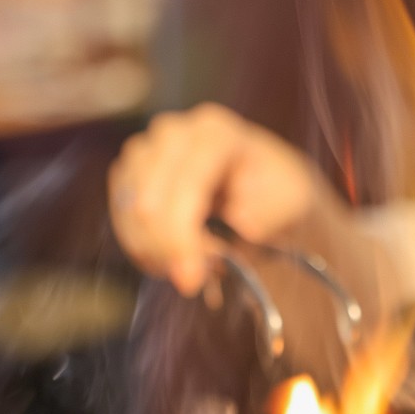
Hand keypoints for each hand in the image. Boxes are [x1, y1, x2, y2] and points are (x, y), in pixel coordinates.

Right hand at [109, 104, 341, 293]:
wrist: (265, 195)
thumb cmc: (280, 199)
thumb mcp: (294, 203)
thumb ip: (273, 209)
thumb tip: (241, 219)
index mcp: (216, 133)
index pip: (184, 184)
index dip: (181, 236)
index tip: (191, 280)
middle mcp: (174, 133)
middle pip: (146, 202)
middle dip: (168, 251)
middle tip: (197, 278)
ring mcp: (147, 150)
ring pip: (128, 213)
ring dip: (155, 251)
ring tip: (192, 265)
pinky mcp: (129, 174)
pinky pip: (120, 218)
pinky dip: (142, 247)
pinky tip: (171, 258)